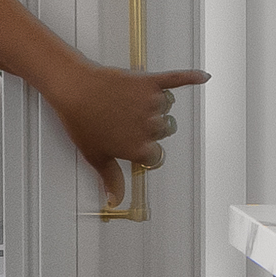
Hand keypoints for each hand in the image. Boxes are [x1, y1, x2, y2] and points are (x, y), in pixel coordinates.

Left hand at [42, 64, 211, 183]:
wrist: (73, 89)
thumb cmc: (81, 121)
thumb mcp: (95, 156)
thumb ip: (111, 179)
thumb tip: (115, 199)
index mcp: (139, 148)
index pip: (155, 156)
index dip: (143, 150)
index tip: (134, 145)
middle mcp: (150, 127)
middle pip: (163, 131)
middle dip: (149, 128)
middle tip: (127, 121)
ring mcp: (151, 103)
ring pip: (166, 109)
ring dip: (155, 106)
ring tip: (132, 103)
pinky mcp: (150, 82)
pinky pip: (176, 80)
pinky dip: (190, 77)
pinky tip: (202, 77)